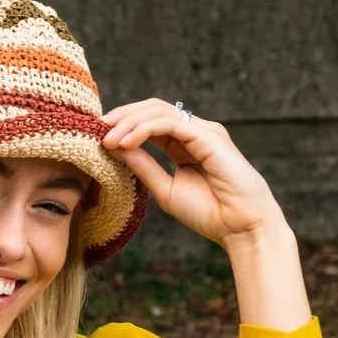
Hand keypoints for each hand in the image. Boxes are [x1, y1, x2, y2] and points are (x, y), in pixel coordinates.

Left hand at [100, 100, 310, 331]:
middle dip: (121, 116)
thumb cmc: (210, 213)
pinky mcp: (210, 137)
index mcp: (185, 143)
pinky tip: (125, 142)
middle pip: (152, 109)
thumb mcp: (165, 190)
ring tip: (106, 138)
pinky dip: (144, 130)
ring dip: (128, 122)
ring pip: (159, 111)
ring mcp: (204, 131)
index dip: (122, 124)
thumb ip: (143, 167)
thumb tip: (113, 148)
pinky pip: (171, 124)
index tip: (95, 136)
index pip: (149, 122)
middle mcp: (196, 131)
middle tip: (95, 129)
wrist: (242, 228)